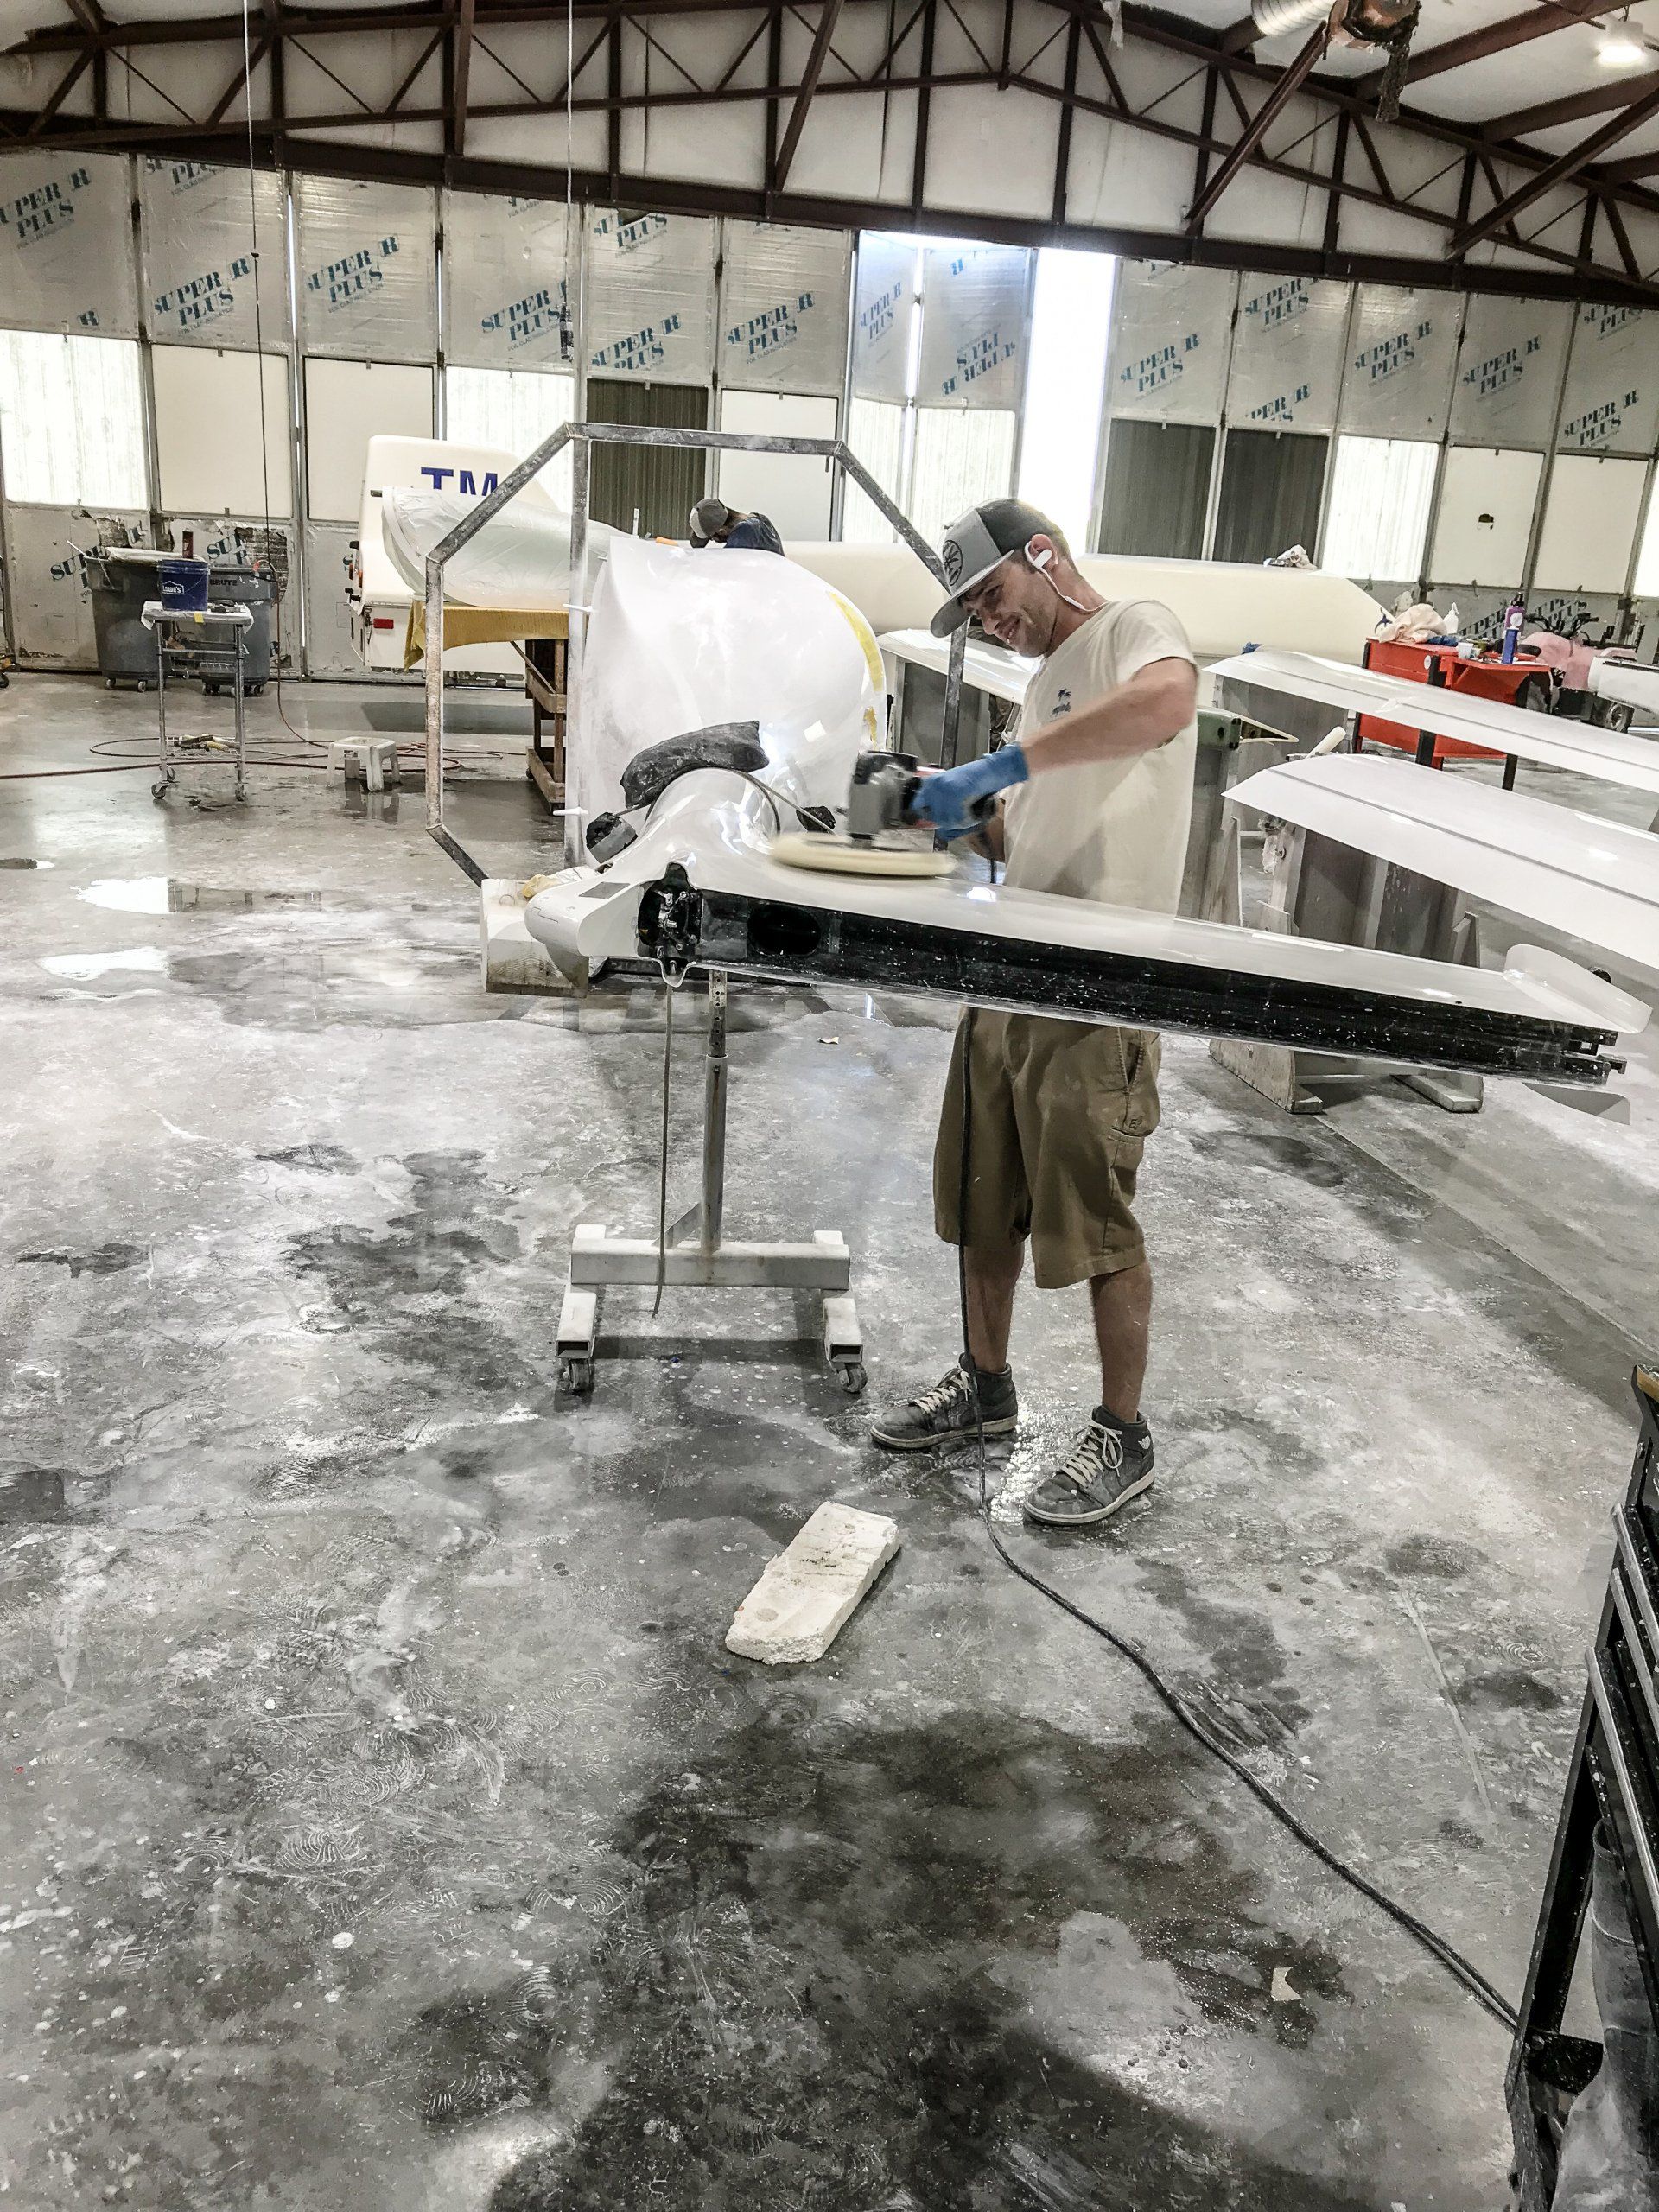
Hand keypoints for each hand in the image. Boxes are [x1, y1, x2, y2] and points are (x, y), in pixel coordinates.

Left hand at [907, 744, 1028, 840]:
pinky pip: (959, 818)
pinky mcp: (956, 793)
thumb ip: (941, 804)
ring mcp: (944, 789)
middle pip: (935, 818)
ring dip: (961, 822)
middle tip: (962, 818)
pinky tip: (974, 812)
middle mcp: (935, 785)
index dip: (927, 816)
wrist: (992, 769)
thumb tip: (937, 824)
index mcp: (932, 782)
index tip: (935, 821)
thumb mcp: (953, 790)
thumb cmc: (976, 780)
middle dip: (949, 822)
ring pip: (947, 821)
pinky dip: (969, 819)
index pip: (918, 806)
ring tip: (970, 813)